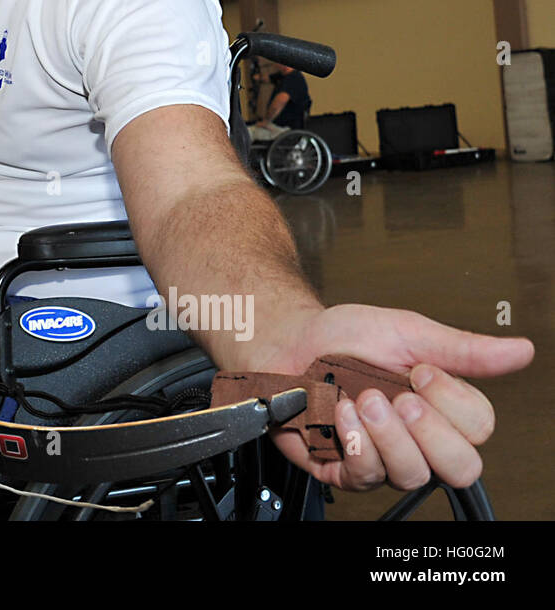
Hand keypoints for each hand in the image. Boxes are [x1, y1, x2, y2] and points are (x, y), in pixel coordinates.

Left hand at [240, 304, 532, 491]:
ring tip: (363, 400)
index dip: (453, 403)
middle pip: (459, 467)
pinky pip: (367, 476)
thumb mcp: (406, 332)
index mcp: (440, 406)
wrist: (288, 342)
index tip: (422, 372)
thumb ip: (462, 349)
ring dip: (388, 434)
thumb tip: (520, 350)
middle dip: (431, 431)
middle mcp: (417, 438)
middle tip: (401, 398)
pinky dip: (355, 442)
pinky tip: (342, 414)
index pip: (479, 429)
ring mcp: (383, 457)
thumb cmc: (343, 337)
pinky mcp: (346, 469)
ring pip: (413, 474)